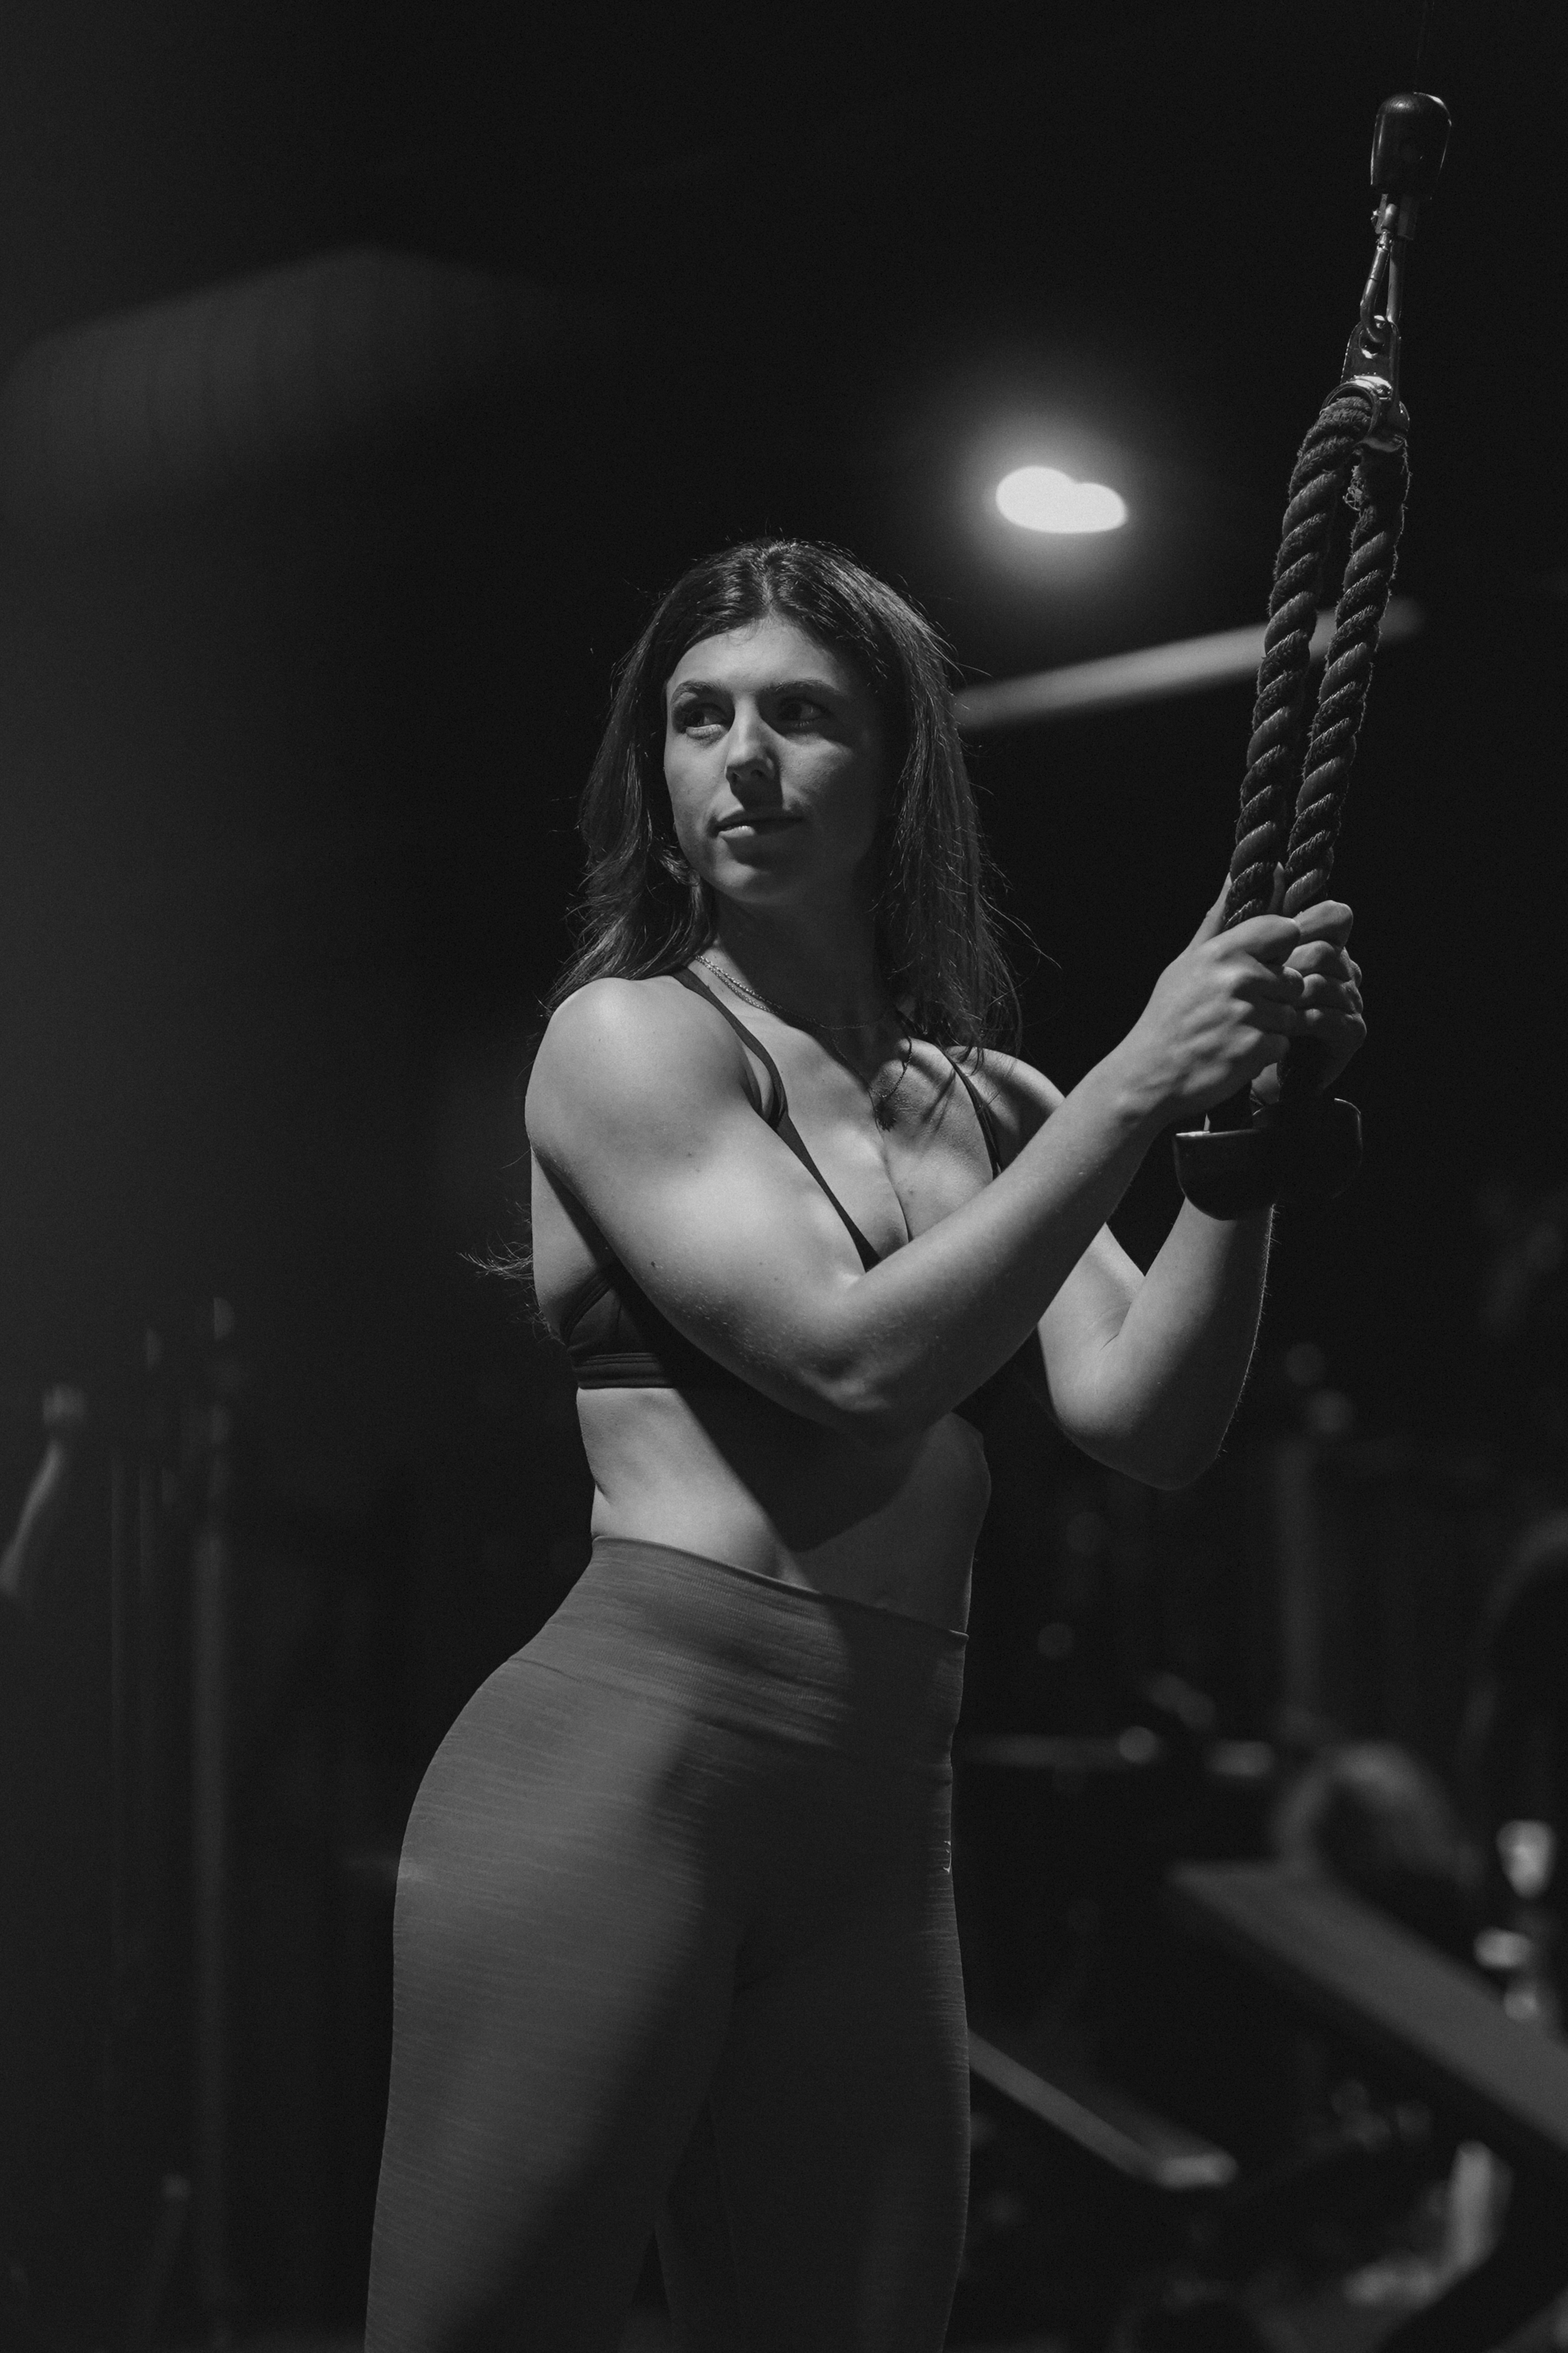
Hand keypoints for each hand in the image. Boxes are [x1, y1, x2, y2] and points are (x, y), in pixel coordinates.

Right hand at [1118, 882, 1308, 1122]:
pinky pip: (1283, 1044)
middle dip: (1273, 997)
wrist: (1148, 1075)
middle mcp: (1237, 978)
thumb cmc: (1169, 1017)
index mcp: (1222, 951)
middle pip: (1292, 978)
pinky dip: (1264, 1053)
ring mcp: (1248, 1014)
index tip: (1256, 969)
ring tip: (1231, 1034)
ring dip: (1269, 1027)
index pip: (1286, 931)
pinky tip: (1233, 1053)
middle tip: (1234, 1013)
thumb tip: (1234, 870)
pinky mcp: (1255, 1048)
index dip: (1278, 952)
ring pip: (1291, 1014)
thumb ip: (1218, 919)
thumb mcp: (1187, 963)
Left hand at [1251, 898, 1365, 1101]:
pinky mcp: (1351, 1033)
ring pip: (1330, 982)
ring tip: (1268, 1005)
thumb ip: (1248, 918)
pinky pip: (1335, 1017)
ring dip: (1294, 993)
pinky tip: (1285, 1027)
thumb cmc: (1238, 1010)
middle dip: (1292, 962)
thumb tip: (1266, 869)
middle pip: (1329, 948)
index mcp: (1321, 944)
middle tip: (1263, 978)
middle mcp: (1343, 968)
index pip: (1333, 916)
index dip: (1306, 923)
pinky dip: (1307, 1021)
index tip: (1273, 939)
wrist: (1244, 1065)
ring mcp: (1350, 1000)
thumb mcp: (1235, 961)